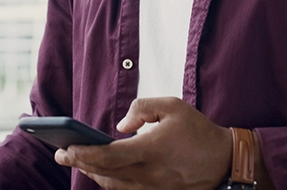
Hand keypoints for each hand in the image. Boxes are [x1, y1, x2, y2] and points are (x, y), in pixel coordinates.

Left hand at [54, 97, 231, 189]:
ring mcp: (154, 189)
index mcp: (151, 150)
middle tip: (61, 153)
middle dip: (79, 163)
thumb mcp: (171, 105)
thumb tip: (120, 127)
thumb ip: (141, 109)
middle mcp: (150, 175)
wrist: (226, 161)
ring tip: (77, 161)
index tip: (65, 148)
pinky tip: (101, 171)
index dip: (82, 154)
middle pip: (105, 173)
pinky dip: (110, 182)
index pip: (107, 156)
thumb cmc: (197, 130)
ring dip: (93, 174)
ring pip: (114, 186)